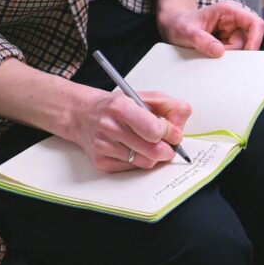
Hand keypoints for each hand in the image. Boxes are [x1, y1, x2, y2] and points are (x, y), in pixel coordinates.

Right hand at [70, 89, 191, 171]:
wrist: (82, 114)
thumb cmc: (116, 106)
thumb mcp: (143, 97)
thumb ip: (169, 106)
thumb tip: (181, 124)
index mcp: (121, 107)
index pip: (155, 130)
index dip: (170, 133)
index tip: (174, 132)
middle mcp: (109, 127)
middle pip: (153, 151)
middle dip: (168, 149)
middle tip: (169, 143)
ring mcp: (104, 146)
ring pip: (146, 162)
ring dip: (155, 155)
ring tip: (151, 144)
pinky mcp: (101, 161)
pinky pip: (133, 168)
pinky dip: (140, 160)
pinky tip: (135, 148)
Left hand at [157, 1, 263, 57]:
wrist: (174, 27)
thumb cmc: (179, 24)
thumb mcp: (186, 32)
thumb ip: (202, 40)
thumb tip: (219, 52)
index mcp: (230, 11)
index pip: (255, 24)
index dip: (255, 39)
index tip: (246, 54)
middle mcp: (235, 21)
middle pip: (248, 42)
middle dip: (233, 53)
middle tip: (212, 54)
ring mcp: (233, 33)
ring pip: (241, 52)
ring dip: (227, 57)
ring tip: (206, 52)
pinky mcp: (229, 44)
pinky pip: (233, 56)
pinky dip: (224, 60)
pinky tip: (209, 54)